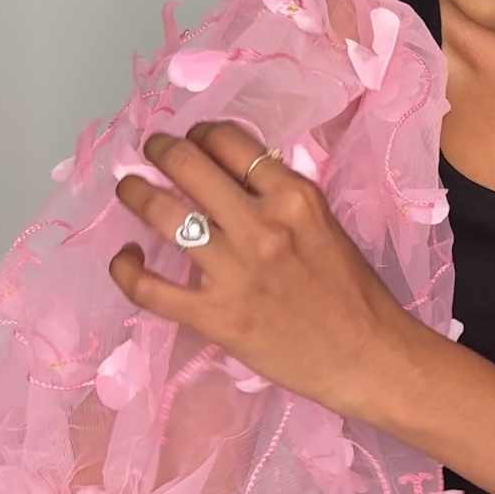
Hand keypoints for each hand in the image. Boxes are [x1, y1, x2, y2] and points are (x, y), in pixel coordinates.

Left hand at [110, 122, 414, 421]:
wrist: (369, 359)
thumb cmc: (355, 296)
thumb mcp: (326, 227)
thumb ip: (283, 200)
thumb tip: (238, 178)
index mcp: (294, 198)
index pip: (230, 141)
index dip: (201, 134)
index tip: (194, 142)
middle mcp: (260, 225)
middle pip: (188, 164)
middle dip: (160, 149)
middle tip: (153, 153)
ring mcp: (234, 271)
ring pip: (161, 213)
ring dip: (134, 193)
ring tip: (129, 190)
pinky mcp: (215, 316)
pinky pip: (148, 287)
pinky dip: (125, 269)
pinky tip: (126, 259)